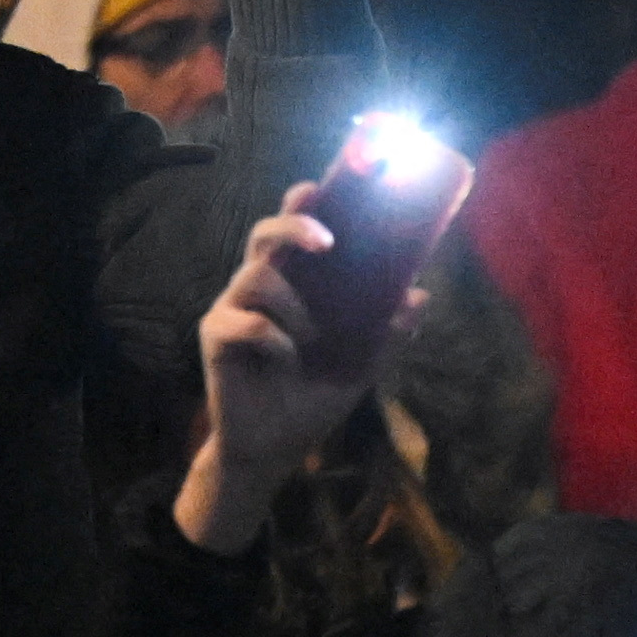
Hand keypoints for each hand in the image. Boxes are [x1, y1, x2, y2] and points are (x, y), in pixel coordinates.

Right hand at [180, 189, 383, 548]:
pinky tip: (288, 362)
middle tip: (326, 240)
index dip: (300, 203)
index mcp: (290, 283)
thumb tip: (419, 297)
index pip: (291, 229)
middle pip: (264, 233)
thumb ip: (386, 330)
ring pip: (258, 275)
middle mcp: (258, 286)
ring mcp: (232, 306)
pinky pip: (250, 321)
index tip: (321, 187)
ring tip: (312, 339)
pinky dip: (277, 340)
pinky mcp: (217, 335)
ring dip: (295, 306)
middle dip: (293, 225)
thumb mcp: (359, 363)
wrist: (273, 449)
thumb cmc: (312, 397)